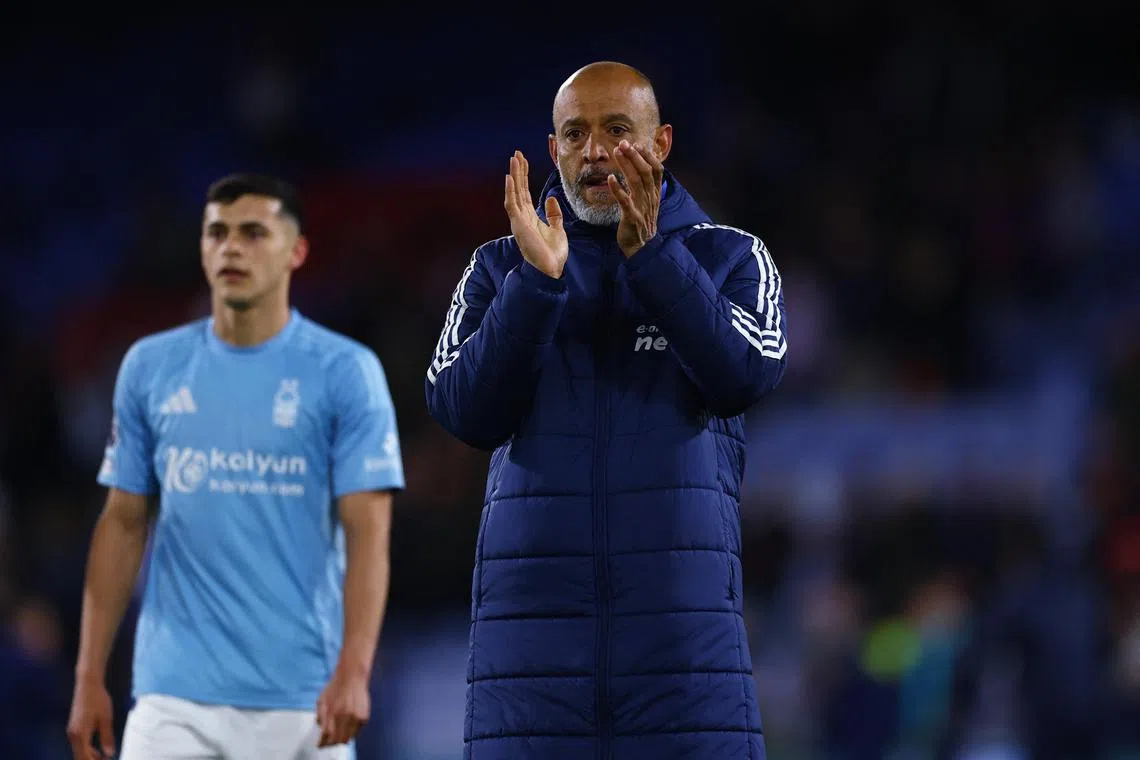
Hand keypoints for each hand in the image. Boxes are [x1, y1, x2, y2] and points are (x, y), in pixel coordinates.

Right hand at [66, 679, 114, 759]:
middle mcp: (72, 735)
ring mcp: (72, 732)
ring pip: (79, 751)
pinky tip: (97, 751)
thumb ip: (107, 737)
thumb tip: (110, 754)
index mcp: (80, 735)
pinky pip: (79, 745)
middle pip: (80, 756)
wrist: (87, 685)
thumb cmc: (98, 700)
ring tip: (104, 758)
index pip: (84, 757)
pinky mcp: (73, 728)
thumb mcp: (106, 719)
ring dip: (90, 757)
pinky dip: (87, 750)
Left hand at [316, 666, 369, 747]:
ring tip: (339, 734)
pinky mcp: (364, 716)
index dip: (323, 743)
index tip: (321, 745)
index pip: (327, 736)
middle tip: (330, 741)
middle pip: (338, 739)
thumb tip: (321, 728)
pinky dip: (352, 731)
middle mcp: (344, 717)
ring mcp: (355, 717)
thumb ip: (320, 715)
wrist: (352, 676)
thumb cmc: (335, 686)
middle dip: (332, 742)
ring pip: (349, 738)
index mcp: (332, 713)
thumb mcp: (322, 700)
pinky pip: (357, 731)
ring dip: (342, 738)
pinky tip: (348, 724)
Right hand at [504, 150, 567, 278]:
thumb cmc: (553, 254)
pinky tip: (510, 177)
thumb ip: (553, 214)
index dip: (524, 176)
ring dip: (514, 176)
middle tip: (517, 153)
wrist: (552, 270)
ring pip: (514, 193)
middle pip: (518, 189)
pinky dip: (510, 191)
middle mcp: (522, 217)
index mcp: (530, 217)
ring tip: (514, 159)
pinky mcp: (518, 225)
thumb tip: (551, 198)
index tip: (524, 160)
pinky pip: (512, 205)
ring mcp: (519, 221)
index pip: (525, 192)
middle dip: (518, 171)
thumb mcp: (557, 229)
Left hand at [609, 140, 664, 256]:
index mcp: (655, 194)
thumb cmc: (641, 222)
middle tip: (624, 143)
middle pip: (646, 172)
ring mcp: (642, 208)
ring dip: (626, 166)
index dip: (648, 155)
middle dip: (635, 156)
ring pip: (637, 183)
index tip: (637, 143)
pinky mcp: (632, 218)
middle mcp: (651, 199)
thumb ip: (646, 185)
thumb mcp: (648, 202)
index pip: (657, 170)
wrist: (642, 248)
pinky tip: (610, 179)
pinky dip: (618, 190)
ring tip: (617, 153)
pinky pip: (625, 202)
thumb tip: (640, 165)